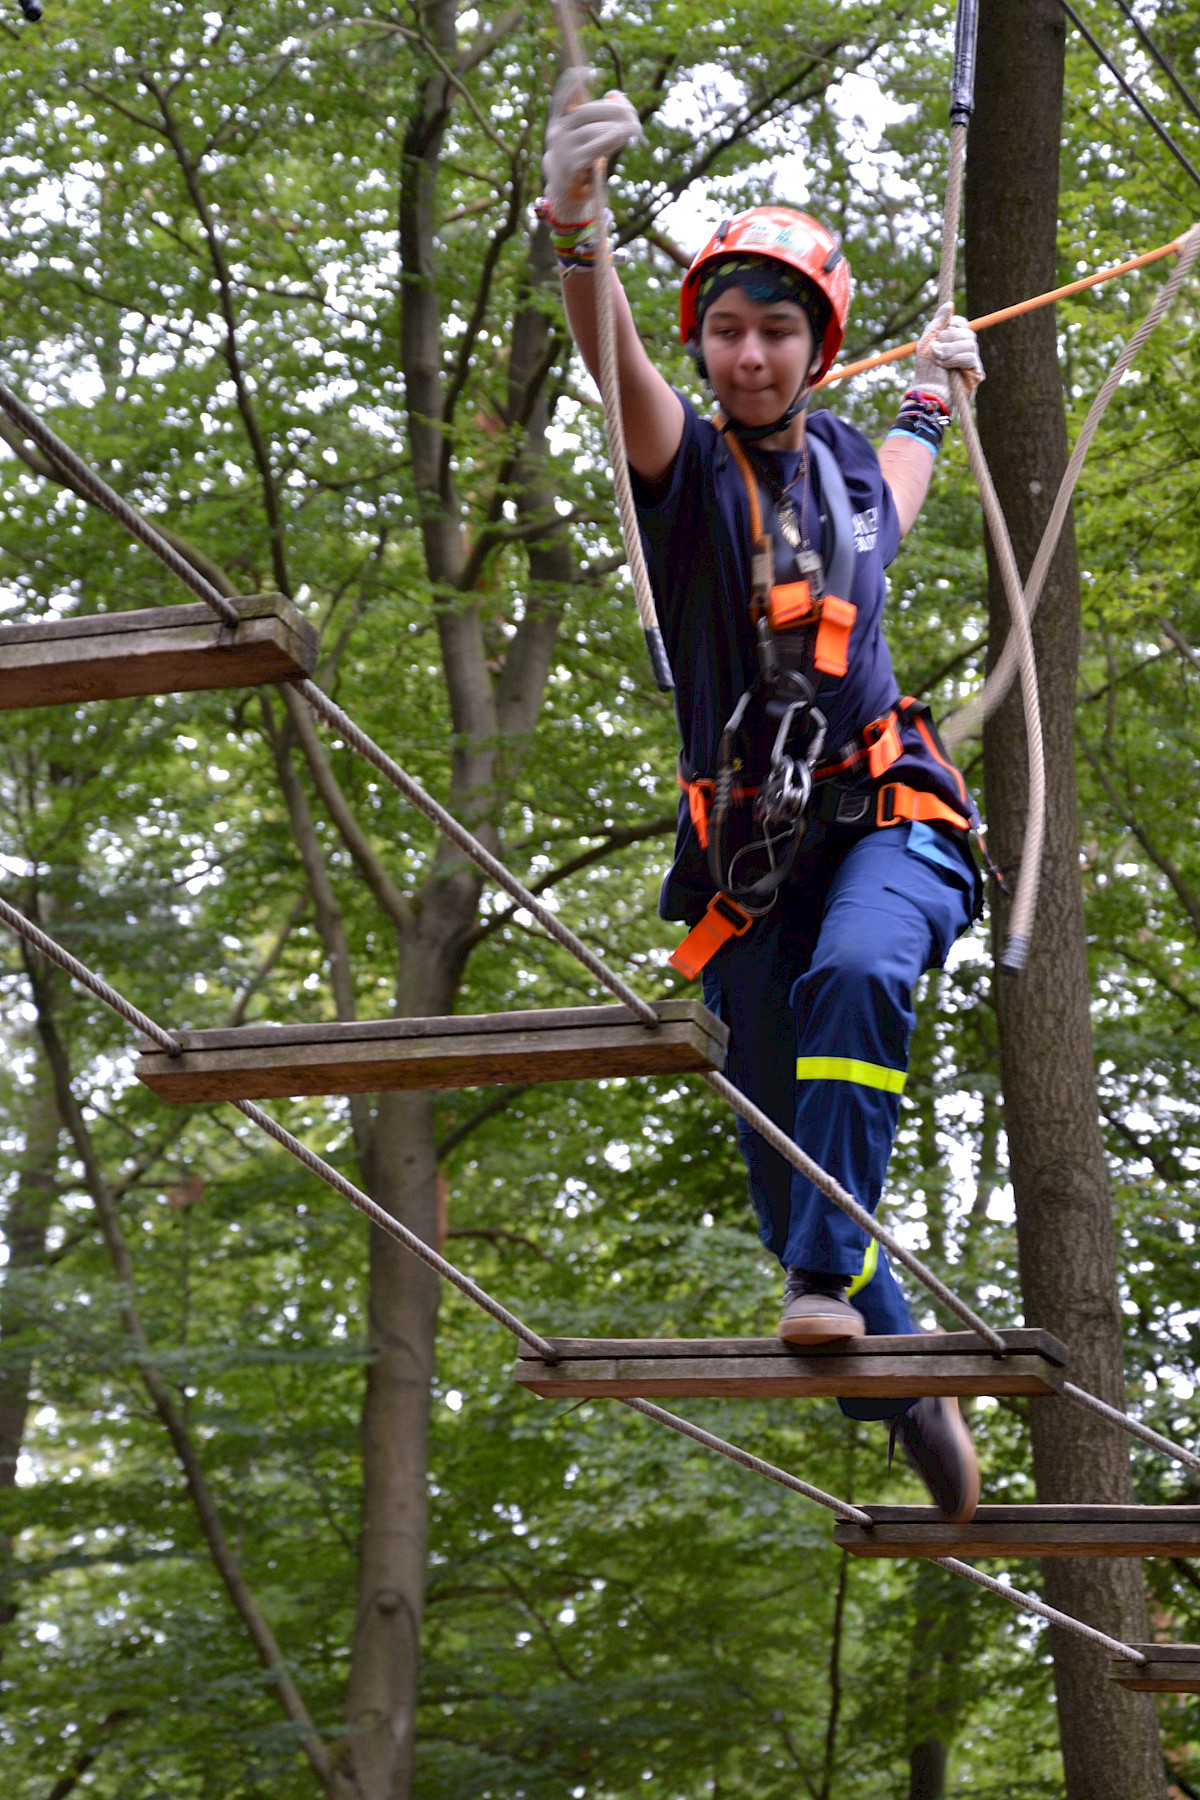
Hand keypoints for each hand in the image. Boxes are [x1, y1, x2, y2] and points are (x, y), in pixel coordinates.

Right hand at [542, 69, 641, 222]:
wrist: (565, 195)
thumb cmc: (580, 161)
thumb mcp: (587, 138)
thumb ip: (600, 117)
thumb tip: (617, 95)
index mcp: (558, 123)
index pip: (562, 98)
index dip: (574, 83)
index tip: (592, 73)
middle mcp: (556, 133)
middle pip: (586, 113)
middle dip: (613, 111)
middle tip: (633, 116)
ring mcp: (562, 150)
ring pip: (593, 130)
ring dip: (617, 128)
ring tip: (633, 131)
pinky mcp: (572, 166)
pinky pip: (595, 147)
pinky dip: (611, 139)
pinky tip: (623, 136)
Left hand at [913, 301, 984, 403]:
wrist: (927, 391)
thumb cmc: (926, 370)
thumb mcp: (927, 341)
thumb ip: (938, 322)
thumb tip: (950, 304)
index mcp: (955, 339)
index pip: (961, 322)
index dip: (950, 327)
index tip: (939, 336)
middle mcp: (966, 348)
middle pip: (967, 332)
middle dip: (947, 341)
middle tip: (935, 352)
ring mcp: (973, 360)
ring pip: (970, 343)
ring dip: (949, 351)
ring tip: (939, 361)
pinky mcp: (976, 372)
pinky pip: (971, 356)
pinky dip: (955, 360)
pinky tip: (947, 368)